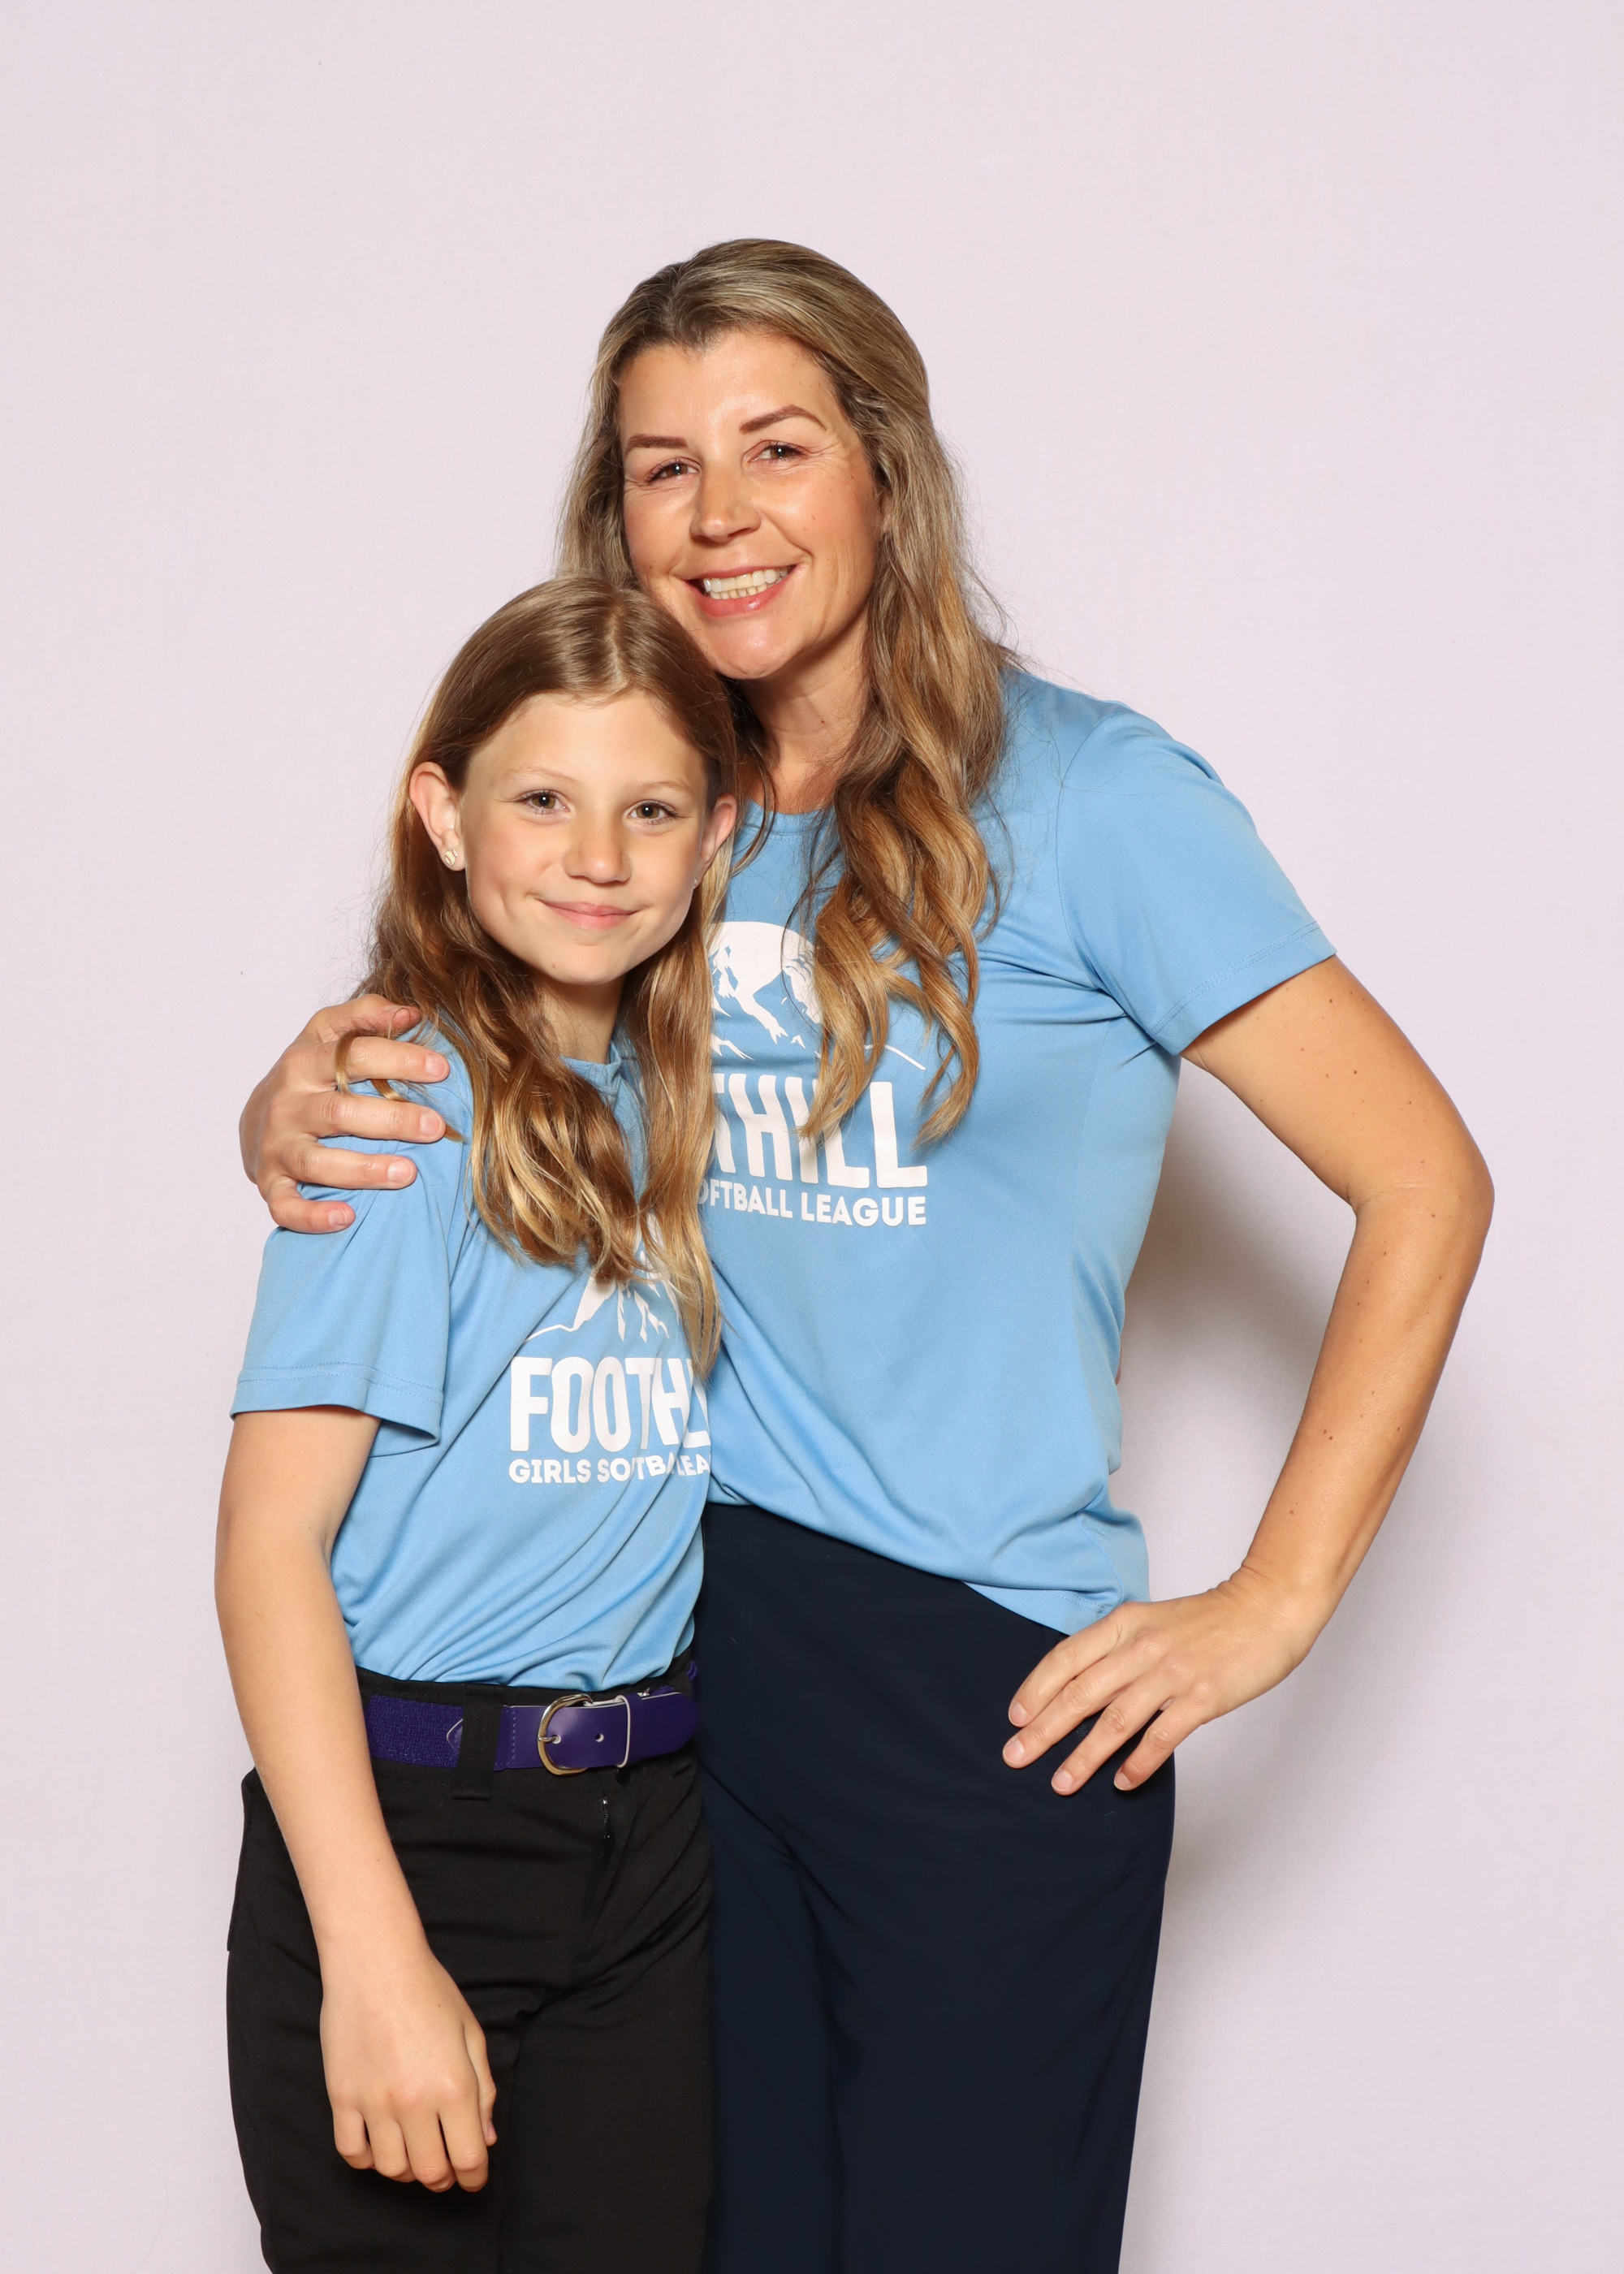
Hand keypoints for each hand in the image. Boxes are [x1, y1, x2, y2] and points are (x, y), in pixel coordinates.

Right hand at [239, 996, 449, 1231]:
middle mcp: (287, 1104)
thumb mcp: (327, 1034)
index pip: (354, 1056)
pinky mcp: (270, 1184)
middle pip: (340, 1111)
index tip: (441, 1069)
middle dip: (391, 1120)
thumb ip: (365, 1016)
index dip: (399, 1060)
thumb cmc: (307, 1075)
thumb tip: (410, 1013)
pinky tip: (348, 1218)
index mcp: (305, 1062)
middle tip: (436, 1127)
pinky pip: (285, 1206)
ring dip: (363, 1169)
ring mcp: (276, 1146)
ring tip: (408, 1173)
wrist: (255, 1118)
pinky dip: (312, 1216)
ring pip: (316, 1161)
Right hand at [320, 1935, 497, 2190]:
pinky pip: (352, 2152)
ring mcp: (374, 2102)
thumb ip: (483, 2089)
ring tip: (414, 2152)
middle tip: (446, 2169)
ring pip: (391, 2169)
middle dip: (444, 2178)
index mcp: (454, 2085)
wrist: (375, 1961)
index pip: (470, 2157)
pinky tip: (380, 2143)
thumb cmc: (429, 1990)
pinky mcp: (341, 2097)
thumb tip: (485, 2139)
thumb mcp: (471, 2033)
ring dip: (407, 2170)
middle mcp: (415, 2101)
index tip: (474, 2178)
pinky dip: (368, 2158)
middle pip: (430, 2172)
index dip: (475, 2177)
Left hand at [1002, 1568, 1323, 1793]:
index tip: (1015, 1718)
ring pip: (1115, 1720)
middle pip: (1081, 1693)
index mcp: (1126, 1624)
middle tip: (1015, 1757)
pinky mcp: (1203, 1697)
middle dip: (1044, 1730)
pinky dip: (1138, 1763)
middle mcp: (1143, 1647)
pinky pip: (1161, 1737)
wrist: (1267, 1607)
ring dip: (1084, 1756)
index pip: (1067, 1657)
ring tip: (1061, 1782)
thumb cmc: (1211, 1619)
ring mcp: (1173, 1673)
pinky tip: (1122, 1783)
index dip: (1036, 1689)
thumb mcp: (1153, 1621)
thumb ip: (1119, 1649)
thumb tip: (1082, 1687)